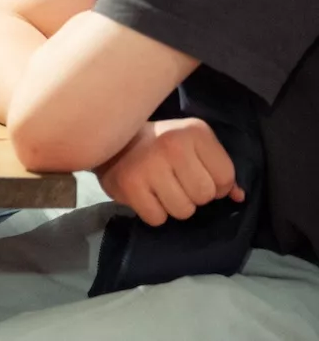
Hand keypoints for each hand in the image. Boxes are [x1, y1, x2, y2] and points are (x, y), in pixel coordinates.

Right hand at [95, 118, 245, 226]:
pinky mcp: (130, 184)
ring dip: (173, 206)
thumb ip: (218, 169)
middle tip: (175, 182)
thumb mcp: (193, 145)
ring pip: (183, 211)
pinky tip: (145, 194)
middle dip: (193, 196)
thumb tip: (239, 197)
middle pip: (204, 196)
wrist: (111, 141)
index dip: (214, 184)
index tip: (195, 175)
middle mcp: (173, 145)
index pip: (225, 177)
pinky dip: (153, 212)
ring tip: (160, 189)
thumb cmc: (159, 145)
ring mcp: (150, 164)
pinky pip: (158, 218)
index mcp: (195, 132)